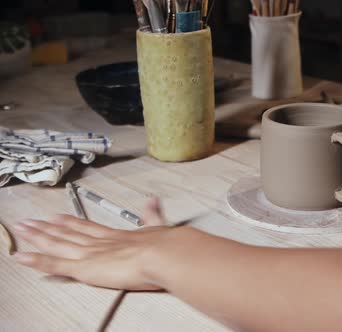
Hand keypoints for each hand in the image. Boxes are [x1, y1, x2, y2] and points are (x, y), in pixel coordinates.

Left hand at [11, 197, 173, 290]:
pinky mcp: (85, 267)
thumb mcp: (159, 227)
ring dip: (38, 237)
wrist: (166, 253)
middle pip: (68, 233)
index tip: (59, 216)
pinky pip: (55, 264)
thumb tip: (153, 199)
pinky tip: (21, 256)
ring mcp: (90, 253)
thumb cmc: (166, 246)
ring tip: (22, 230)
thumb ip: (152, 214)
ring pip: (57, 244)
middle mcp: (100, 242)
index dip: (72, 222)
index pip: (88, 228)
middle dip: (48, 228)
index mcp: (117, 235)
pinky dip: (37, 260)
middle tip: (30, 221)